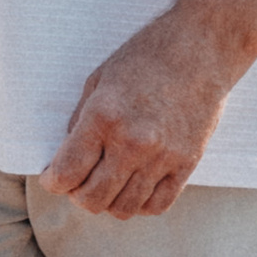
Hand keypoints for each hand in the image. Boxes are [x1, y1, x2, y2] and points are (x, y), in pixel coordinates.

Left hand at [38, 7, 246, 217]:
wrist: (203, 48)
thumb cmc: (147, 57)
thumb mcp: (99, 80)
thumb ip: (80, 122)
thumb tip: (66, 158)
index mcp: (104, 116)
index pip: (67, 173)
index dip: (53, 182)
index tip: (53, 179)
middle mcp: (133, 142)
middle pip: (93, 199)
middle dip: (77, 195)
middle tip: (78, 182)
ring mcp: (163, 156)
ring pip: (124, 208)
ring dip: (108, 201)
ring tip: (107, 183)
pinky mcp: (187, 163)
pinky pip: (157, 205)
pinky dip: (140, 203)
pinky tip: (134, 186)